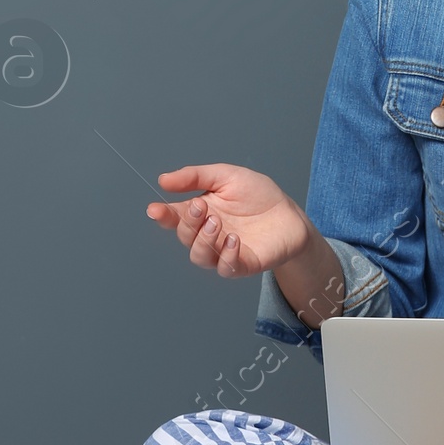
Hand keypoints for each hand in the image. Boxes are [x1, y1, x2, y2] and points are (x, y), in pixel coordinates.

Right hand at [147, 166, 310, 280]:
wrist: (289, 212)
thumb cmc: (257, 194)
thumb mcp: (225, 176)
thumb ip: (195, 176)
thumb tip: (162, 180)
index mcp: (199, 212)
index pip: (174, 217)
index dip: (162, 215)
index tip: (154, 209)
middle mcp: (207, 234)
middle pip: (184, 236)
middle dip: (188, 222)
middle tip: (201, 206)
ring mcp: (222, 251)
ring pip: (199, 256)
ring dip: (203, 240)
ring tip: (217, 222)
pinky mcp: (242, 264)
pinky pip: (225, 268)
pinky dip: (225, 255)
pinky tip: (234, 239)